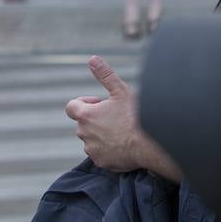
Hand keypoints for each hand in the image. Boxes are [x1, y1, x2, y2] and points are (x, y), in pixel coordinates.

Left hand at [64, 56, 177, 176]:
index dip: (84, 102)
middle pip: (83, 123)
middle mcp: (84, 134)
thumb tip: (92, 59)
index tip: (100, 102)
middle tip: (116, 115)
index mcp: (86, 115)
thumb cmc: (135, 115)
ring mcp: (92, 150)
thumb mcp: (121, 90)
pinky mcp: (101, 162)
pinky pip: (100, 153)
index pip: (71, 107)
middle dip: (96, 118)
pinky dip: (108, 148)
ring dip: (101, 133)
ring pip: (92, 138)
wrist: (149, 143)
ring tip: (122, 129)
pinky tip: (124, 143)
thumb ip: (104, 74)